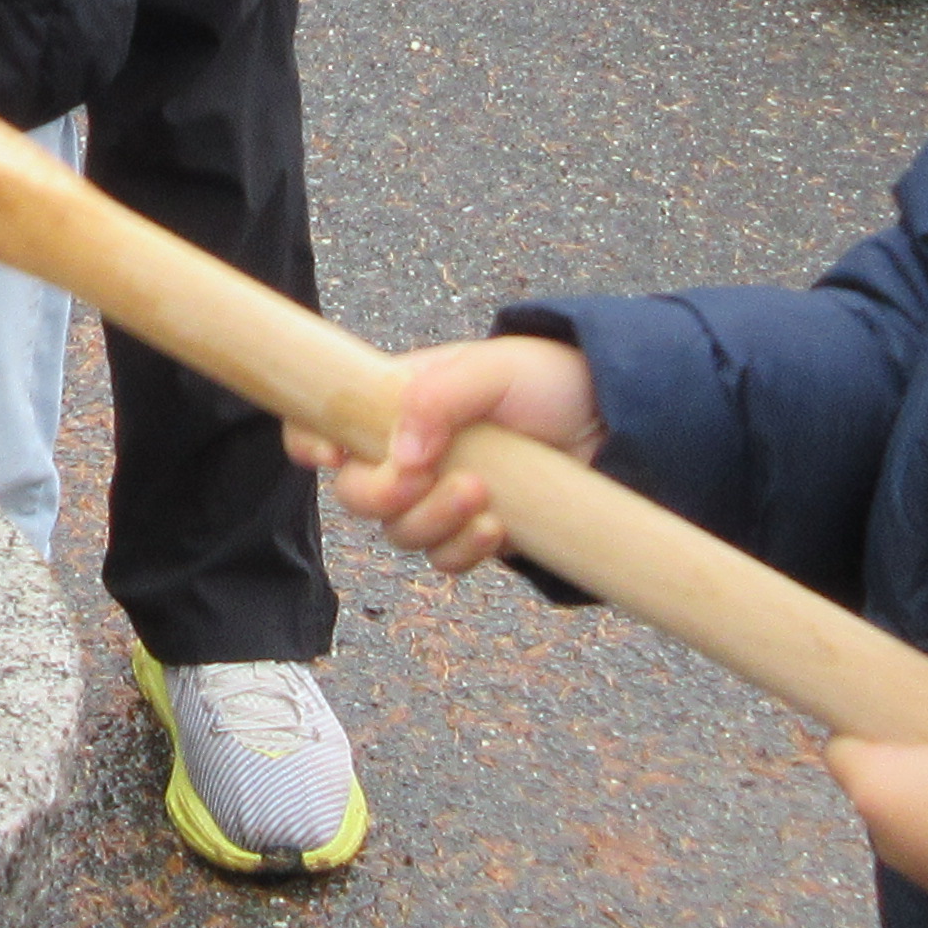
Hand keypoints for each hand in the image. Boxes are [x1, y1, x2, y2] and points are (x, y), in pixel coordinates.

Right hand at [291, 335, 602, 572]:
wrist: (617, 422)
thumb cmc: (550, 380)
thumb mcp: (495, 368)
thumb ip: (440, 397)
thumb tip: (401, 455)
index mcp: (396, 402)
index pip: (325, 420)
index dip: (310, 440)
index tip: (330, 455)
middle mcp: (409, 452)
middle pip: (355, 493)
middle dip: (382, 494)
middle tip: (425, 477)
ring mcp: (440, 496)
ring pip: (398, 533)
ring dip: (430, 523)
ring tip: (480, 495)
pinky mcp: (476, 532)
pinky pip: (444, 560)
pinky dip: (461, 551)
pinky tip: (497, 528)